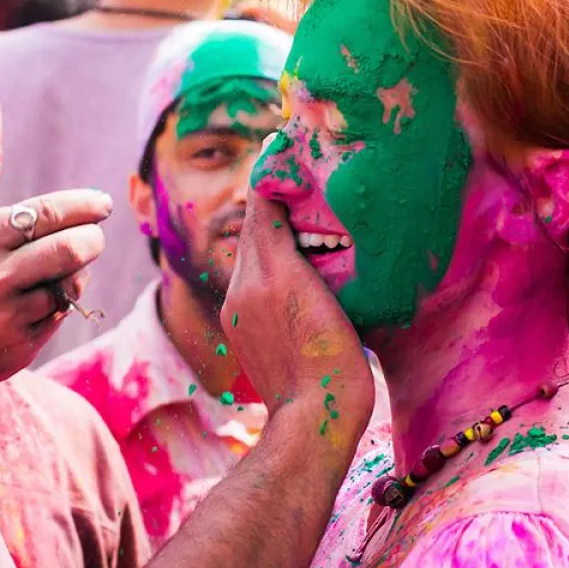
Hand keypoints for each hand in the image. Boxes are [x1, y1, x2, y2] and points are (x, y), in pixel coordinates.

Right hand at [0, 189, 111, 395]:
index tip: (101, 203)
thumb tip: (75, 220)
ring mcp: (9, 317)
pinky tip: (44, 298)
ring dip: (77, 273)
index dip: (82, 205)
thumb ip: (10, 232)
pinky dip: (60, 301)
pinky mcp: (21, 347)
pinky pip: (59, 314)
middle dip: (92, 238)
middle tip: (95, 235)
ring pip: (70, 285)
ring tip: (64, 269)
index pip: (45, 213)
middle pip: (69, 249)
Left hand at [220, 183, 372, 437]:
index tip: (283, 147)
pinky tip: (301, 266)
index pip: (260, 209)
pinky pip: (260, 285)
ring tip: (304, 215)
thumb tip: (266, 194)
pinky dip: (276, 266)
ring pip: (259, 258)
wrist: (313, 420)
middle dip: (275, 203)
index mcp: (259, 273)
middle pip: (256, 232)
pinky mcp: (249, 336)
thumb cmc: (326, 360)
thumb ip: (280, 240)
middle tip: (299, 174)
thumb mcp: (309, 291)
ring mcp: (243, 315)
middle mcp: (242, 290)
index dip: (273, 178)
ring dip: (276, 235)